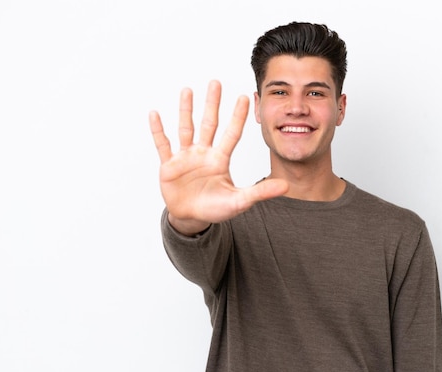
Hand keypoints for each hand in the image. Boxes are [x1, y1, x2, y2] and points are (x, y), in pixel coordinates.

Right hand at [149, 80, 287, 234]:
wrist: (192, 218)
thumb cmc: (215, 209)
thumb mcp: (240, 201)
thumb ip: (261, 192)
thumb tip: (286, 186)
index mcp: (220, 159)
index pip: (232, 133)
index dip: (238, 116)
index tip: (245, 97)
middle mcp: (204, 153)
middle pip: (209, 124)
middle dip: (212, 103)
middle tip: (216, 82)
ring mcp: (186, 157)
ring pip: (186, 128)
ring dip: (186, 110)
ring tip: (187, 90)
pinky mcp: (169, 165)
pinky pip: (163, 144)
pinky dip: (158, 130)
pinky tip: (155, 114)